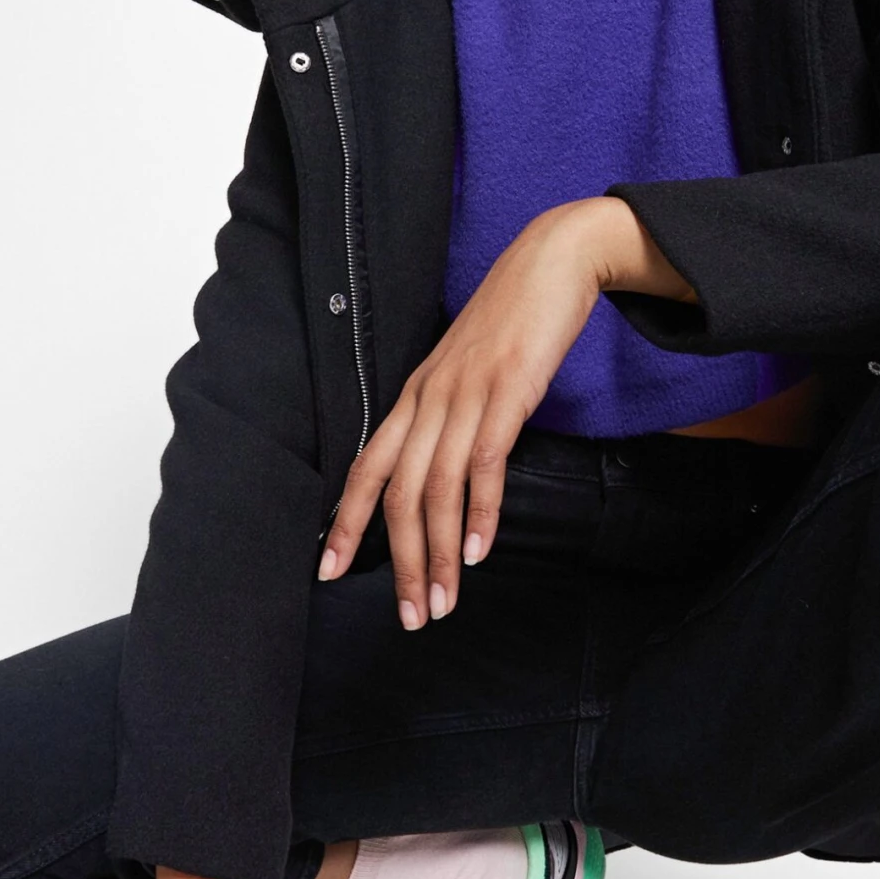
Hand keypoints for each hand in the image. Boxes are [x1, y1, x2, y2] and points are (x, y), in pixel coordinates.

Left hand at [318, 200, 607, 625]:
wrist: (551, 262)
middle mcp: (428, 399)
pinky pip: (483, 463)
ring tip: (443, 603)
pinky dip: (479, 513)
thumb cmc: (513, 322)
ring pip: (435, 489)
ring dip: (438, 555)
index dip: (344, 524)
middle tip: (411, 617)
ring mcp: (464, 395)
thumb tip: (445, 473)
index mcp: (414, 397)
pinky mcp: (505, 392)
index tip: (329, 572)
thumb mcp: (468, 373)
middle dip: (400, 564)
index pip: (365, 470)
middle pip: (396, 494)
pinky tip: (478, 552)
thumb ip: (451, 418)